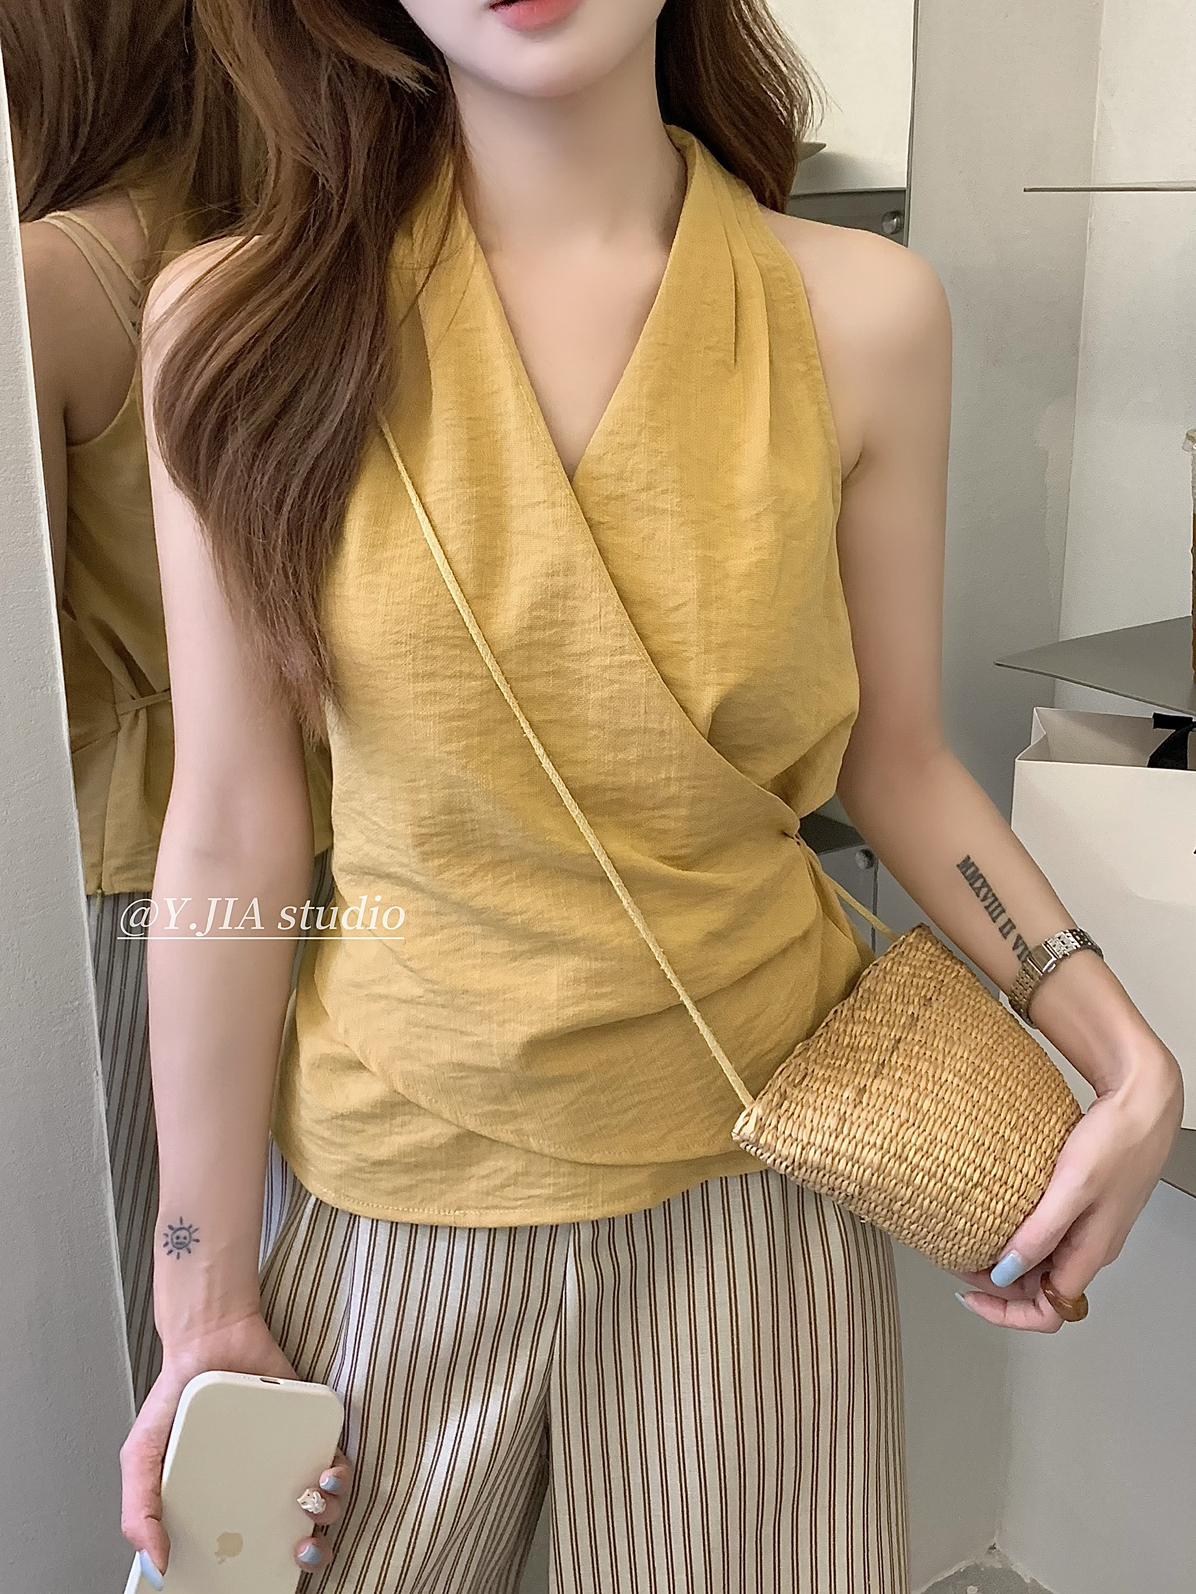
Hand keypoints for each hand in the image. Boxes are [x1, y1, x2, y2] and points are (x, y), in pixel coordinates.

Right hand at [120, 1311, 353, 1585]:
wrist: (209, 1341)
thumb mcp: (141, 1457)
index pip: (245, 1556)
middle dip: (306, 1554)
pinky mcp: (312, 1433)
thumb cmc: (177, 1401)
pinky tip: (325, 1473)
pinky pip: (338, 1462)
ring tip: (310, 1501)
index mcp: (223, 1510)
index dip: (259, 1573)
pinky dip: (340, 1476)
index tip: (262, 1578)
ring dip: (328, 1514)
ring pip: (323, 1506)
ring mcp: (288, 1463)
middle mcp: (260, 1492)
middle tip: (298, 1549)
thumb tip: (158, 1565)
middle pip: (293, 1539)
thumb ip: (140, 1509)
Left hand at [955, 1042, 1182, 1331]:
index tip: (970, 1294)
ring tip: (971, 1238)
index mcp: (1090, 1253)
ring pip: (1042, 1261)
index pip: (1048, 1312)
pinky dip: (1020, 1233)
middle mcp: (1090, 1246)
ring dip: (1007, 1258)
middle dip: (996, 1283)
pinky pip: (1048, 1233)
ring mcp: (1088, 1225)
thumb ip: (1041, 1233)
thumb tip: (1006, 1272)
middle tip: (958, 1258)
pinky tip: (999, 1214)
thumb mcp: (1072, 1188)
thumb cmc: (1117, 1141)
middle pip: (1039, 1289)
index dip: (1006, 1312)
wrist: (1144, 1102)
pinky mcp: (1083, 1203)